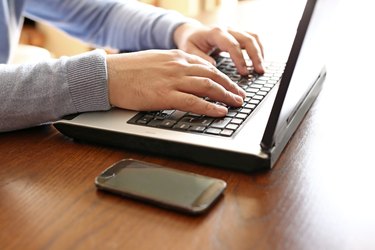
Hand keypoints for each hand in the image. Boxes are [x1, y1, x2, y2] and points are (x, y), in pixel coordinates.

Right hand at [106, 50, 245, 116]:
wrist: (110, 75)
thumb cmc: (128, 70)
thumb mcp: (155, 61)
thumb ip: (172, 66)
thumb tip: (185, 75)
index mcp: (175, 57)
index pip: (206, 65)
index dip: (221, 76)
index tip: (229, 83)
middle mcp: (178, 66)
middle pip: (212, 75)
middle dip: (230, 86)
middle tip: (240, 95)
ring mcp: (173, 80)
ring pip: (208, 87)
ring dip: (226, 96)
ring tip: (236, 103)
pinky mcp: (166, 95)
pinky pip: (194, 102)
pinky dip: (210, 107)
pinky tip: (220, 111)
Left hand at [173, 23, 264, 74]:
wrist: (191, 32)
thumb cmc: (190, 42)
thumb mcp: (188, 50)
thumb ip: (200, 58)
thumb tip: (214, 67)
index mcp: (215, 32)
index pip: (232, 45)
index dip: (239, 59)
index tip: (244, 73)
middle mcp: (227, 29)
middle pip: (247, 39)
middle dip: (255, 56)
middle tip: (258, 71)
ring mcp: (234, 30)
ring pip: (253, 37)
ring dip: (259, 53)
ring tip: (261, 68)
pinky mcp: (237, 34)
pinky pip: (252, 38)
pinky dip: (258, 49)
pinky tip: (259, 61)